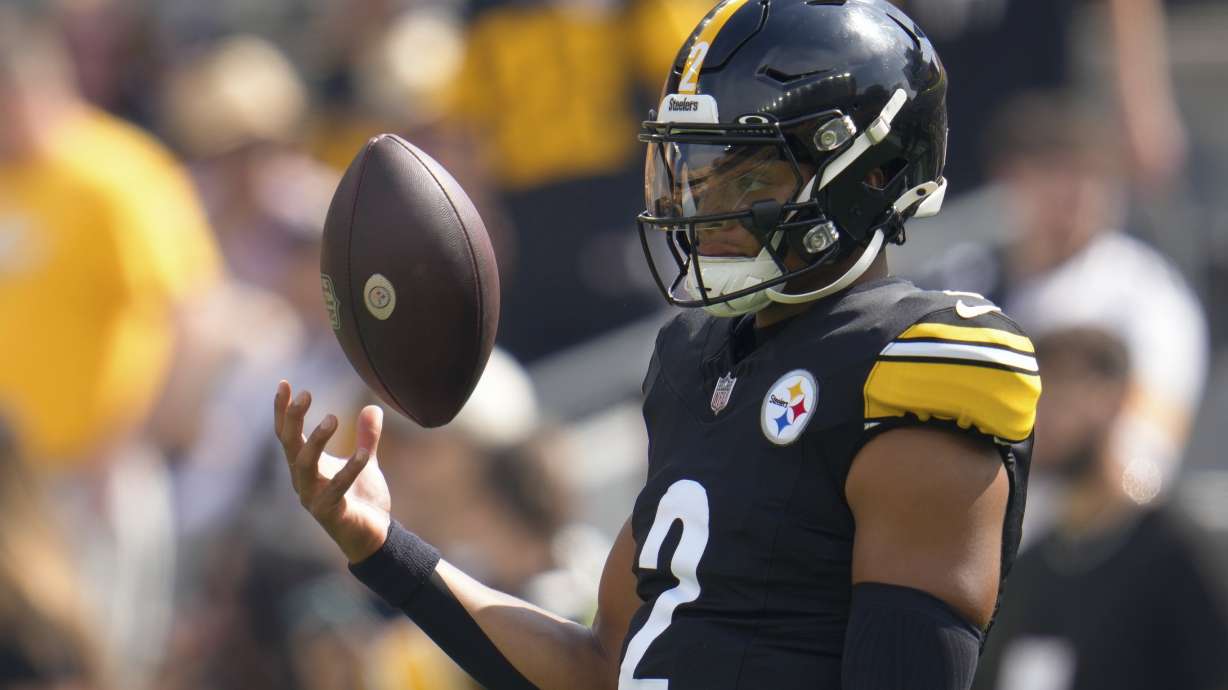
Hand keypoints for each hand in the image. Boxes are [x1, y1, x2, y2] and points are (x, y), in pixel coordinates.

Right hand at [274, 381, 391, 562]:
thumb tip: (373, 408)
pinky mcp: (330, 513)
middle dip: (292, 419)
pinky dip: (350, 470)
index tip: (285, 383)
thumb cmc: (361, 499)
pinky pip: (336, 489)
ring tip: (332, 418)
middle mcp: (303, 480)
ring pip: (304, 466)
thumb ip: (367, 437)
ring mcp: (313, 497)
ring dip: (316, 441)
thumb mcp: (366, 462)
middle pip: (289, 445)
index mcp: (306, 466)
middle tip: (306, 394)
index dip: (283, 410)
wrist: (373, 536)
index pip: (287, 434)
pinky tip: (365, 455)